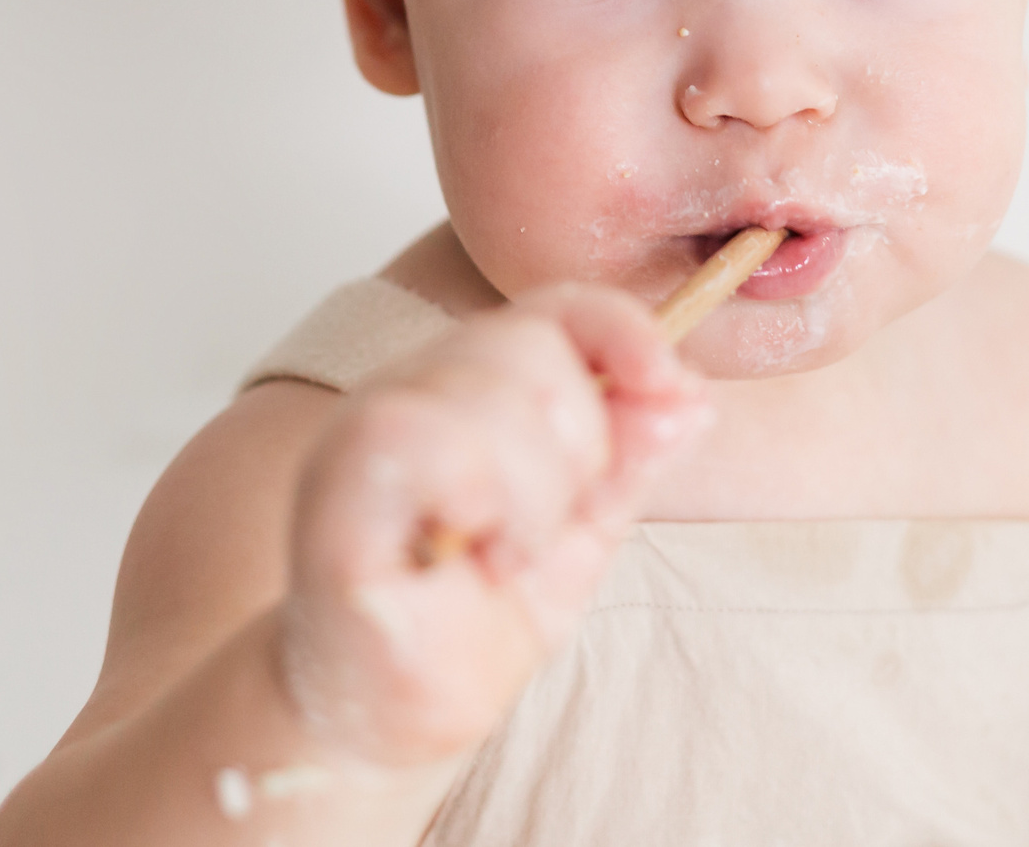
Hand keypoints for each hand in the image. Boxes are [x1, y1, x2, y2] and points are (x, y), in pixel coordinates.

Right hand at [278, 284, 709, 766]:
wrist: (391, 720)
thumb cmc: (471, 623)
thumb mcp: (582, 534)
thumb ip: (630, 459)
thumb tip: (691, 394)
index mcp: (468, 386)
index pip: (556, 308)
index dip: (623, 330)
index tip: (670, 384)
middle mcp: (410, 388)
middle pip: (536, 347)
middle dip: (580, 452)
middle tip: (542, 533)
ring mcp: (363, 429)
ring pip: (495, 392)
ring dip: (533, 497)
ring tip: (502, 556)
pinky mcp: (337, 488)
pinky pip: (432, 440)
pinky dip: (480, 502)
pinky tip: (465, 553)